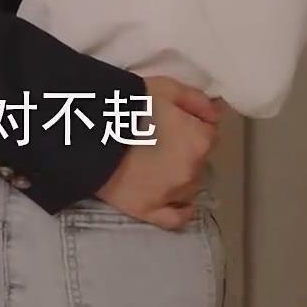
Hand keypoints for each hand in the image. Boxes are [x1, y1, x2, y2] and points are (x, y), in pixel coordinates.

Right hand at [95, 75, 222, 230]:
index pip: (209, 133)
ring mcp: (172, 194)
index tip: (175, 119)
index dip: (192, 124)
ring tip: (158, 162)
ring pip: (190, 186)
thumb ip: (198, 100)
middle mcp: (192, 171)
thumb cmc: (131, 104)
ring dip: (181, 175)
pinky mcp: (149, 210)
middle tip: (162, 138)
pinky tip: (178, 201)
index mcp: (199, 140)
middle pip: (200, 160)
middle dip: (186, 149)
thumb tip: (217, 113)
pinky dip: (181, 209)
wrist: (89, 130)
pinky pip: (176, 218)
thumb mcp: (167, 88)